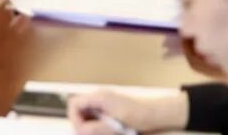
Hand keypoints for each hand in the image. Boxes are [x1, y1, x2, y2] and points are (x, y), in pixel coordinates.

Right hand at [68, 91, 188, 134]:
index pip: (74, 104)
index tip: (81, 131)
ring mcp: (103, 102)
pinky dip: (95, 125)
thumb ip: (95, 128)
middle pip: (79, 109)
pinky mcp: (108, 108)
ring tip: (97, 134)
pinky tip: (103, 131)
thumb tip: (80, 130)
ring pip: (86, 114)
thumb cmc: (138, 116)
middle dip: (80, 124)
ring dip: (88, 126)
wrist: (153, 114)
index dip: (74, 119)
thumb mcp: (114, 125)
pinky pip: (94, 116)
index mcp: (99, 97)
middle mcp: (99, 97)